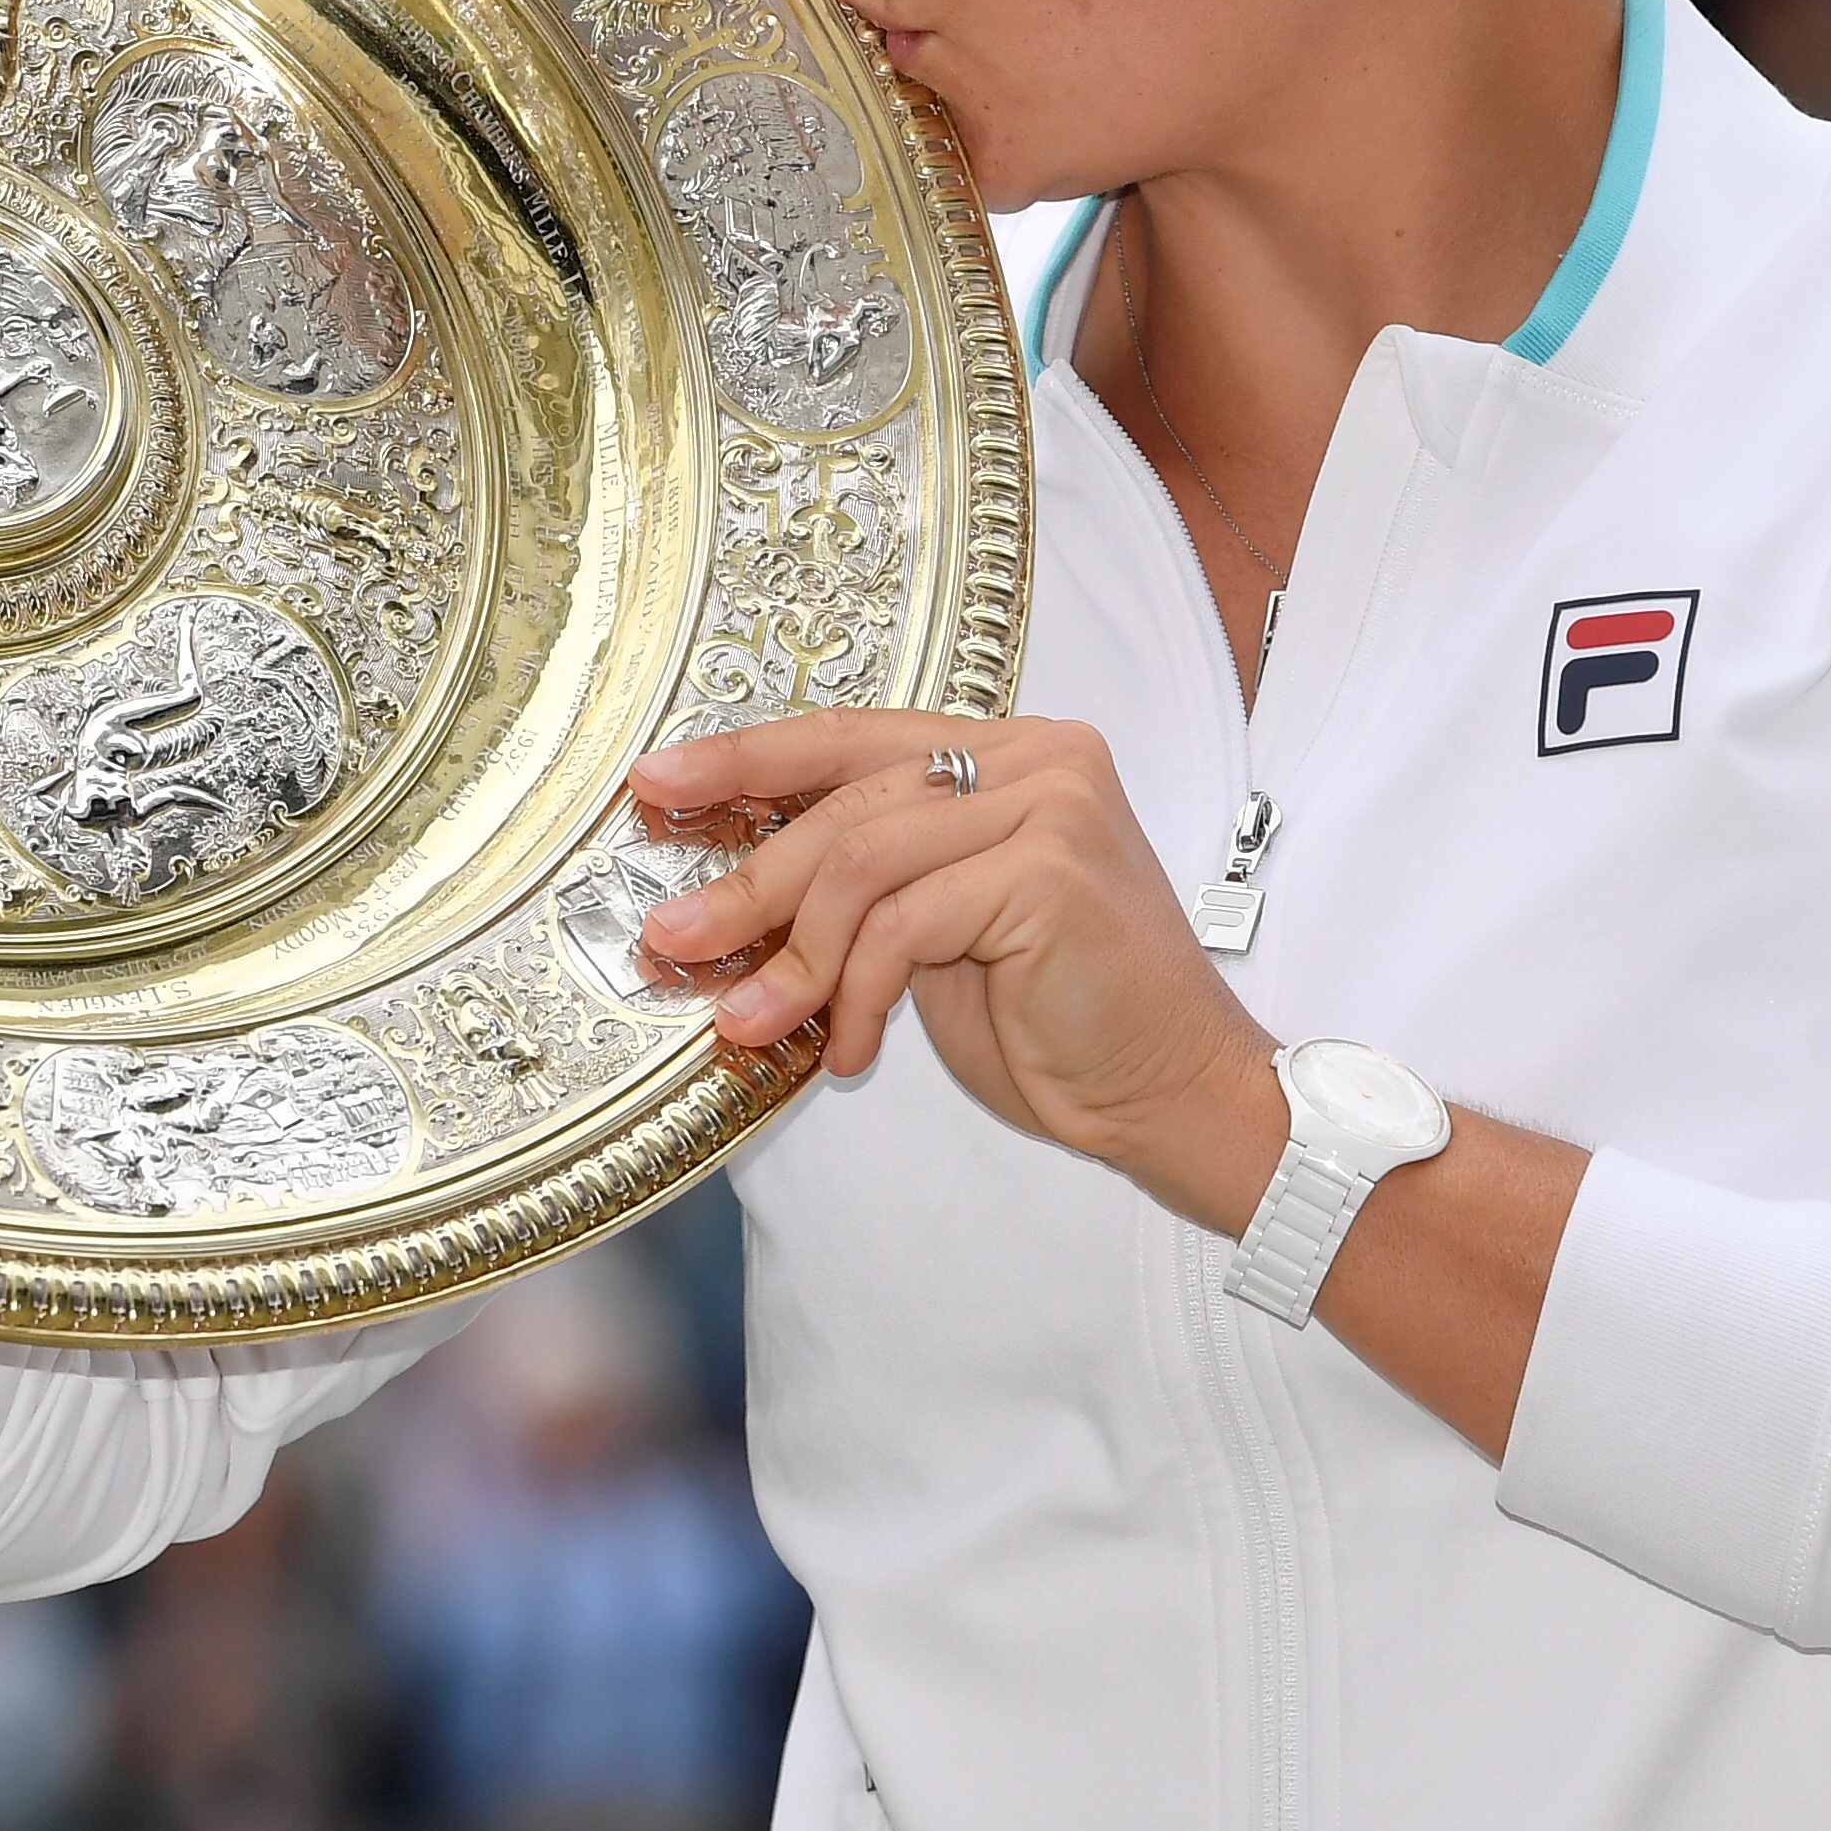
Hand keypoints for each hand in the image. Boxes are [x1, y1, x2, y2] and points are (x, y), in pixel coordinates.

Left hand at [629, 709, 1282, 1219]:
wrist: (1172, 1094)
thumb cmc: (1059, 1021)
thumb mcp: (940, 933)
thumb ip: (867, 883)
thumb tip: (728, 883)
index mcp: (1013, 752)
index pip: (852, 736)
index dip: (747, 757)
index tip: (658, 785)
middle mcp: (1039, 756)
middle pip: (847, 801)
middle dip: (747, 879)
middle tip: (672, 936)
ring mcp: (1053, 804)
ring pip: (863, 862)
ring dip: (791, 955)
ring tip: (752, 1020)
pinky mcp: (1052, 869)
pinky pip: (902, 924)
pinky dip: (856, 993)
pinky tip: (850, 1049)